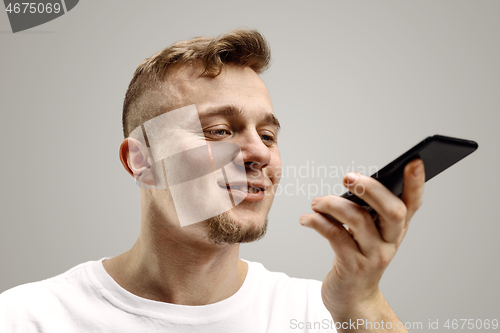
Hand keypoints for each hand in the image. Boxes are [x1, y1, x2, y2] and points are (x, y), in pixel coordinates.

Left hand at [300, 159, 424, 326]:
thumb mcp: (370, 235)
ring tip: (317, 202)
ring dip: (332, 205)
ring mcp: (373, 256)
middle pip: (393, 211)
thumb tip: (354, 182)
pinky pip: (335, 236)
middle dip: (371, 189)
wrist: (352, 298)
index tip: (415, 161)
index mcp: (397, 230)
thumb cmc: (359, 257)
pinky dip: (318, 222)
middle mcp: (390, 242)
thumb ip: (368, 211)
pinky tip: (307, 219)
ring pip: (358, 220)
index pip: (413, 204)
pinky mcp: (352, 266)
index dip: (416, 183)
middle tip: (347, 178)